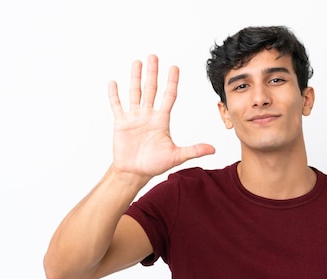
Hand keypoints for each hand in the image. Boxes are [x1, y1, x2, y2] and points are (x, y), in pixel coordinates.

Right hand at [108, 55, 214, 179]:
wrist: (135, 173)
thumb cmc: (154, 164)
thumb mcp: (176, 156)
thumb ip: (193, 150)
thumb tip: (213, 150)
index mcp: (162, 120)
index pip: (168, 96)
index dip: (171, 82)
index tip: (174, 67)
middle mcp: (148, 115)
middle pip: (151, 90)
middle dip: (152, 73)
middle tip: (153, 56)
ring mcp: (134, 118)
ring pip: (135, 93)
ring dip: (135, 78)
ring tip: (137, 62)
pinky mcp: (121, 124)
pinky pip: (117, 106)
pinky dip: (114, 95)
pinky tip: (113, 82)